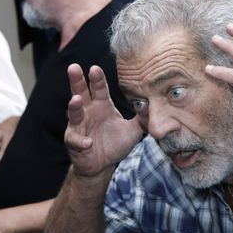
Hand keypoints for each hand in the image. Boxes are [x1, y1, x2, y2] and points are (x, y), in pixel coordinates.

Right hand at [64, 63, 142, 177]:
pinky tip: (88, 142)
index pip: (99, 88)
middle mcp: (88, 112)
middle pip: (80, 93)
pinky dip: (81, 141)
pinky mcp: (75, 142)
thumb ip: (143, 117)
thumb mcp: (133, 130)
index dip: (97, 79)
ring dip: (74, 107)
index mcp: (102, 105)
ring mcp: (79, 126)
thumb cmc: (114, 144)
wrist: (102, 165)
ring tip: (76, 100)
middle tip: (73, 68)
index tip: (95, 68)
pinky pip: (76, 140)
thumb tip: (158, 106)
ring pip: (74, 114)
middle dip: (77, 81)